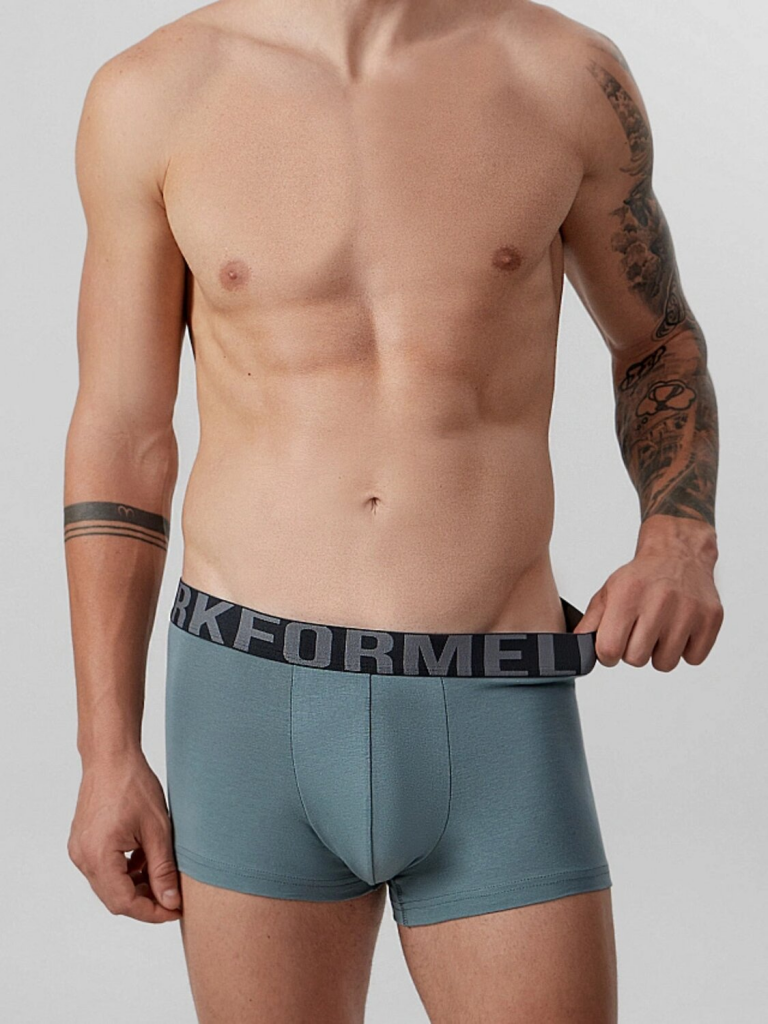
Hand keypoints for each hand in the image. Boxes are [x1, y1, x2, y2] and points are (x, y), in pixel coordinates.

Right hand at [68, 750, 181, 922]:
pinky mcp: (82, 843)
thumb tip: (171, 902)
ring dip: (135, 887)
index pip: (124, 903)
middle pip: (114, 899)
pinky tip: (145, 859)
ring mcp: (79, 850)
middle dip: (145, 902)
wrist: (111, 757)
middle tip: (173, 898)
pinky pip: (103, 869)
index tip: (175, 911)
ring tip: (162, 874)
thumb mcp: (158, 830)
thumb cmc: (133, 785)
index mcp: (99, 856)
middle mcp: (82, 858)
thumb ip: (163, 870)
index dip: (152, 912)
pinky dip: (125, 872)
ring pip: (109, 885)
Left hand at [574, 549, 723, 671]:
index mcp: (627, 595)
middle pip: (636, 659)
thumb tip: (576, 650)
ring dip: (660, 652)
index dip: (608, 654)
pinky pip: (693, 659)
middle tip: (639, 631)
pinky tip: (679, 629)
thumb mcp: (608, 592)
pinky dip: (685, 650)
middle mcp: (659, 601)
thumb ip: (590, 622)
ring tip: (660, 629)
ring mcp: (688, 611)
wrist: (679, 553)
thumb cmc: (641, 577)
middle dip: (634, 651)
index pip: (610, 649)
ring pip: (665, 663)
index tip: (613, 645)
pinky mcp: (711, 619)